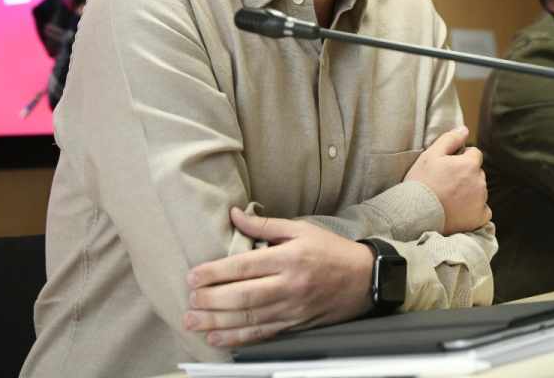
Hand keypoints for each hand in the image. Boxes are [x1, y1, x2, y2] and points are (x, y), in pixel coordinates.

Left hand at [183, 207, 373, 347]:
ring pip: (250, 318)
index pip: (246, 266)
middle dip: (211, 301)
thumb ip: (265, 224)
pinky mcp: (295, 325)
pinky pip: (262, 334)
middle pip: (244, 296)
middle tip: (189, 303)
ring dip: (217, 323)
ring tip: (193, 322)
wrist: (364, 279)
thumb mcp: (301, 229)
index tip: (193, 277)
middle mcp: (290, 285)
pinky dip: (238, 338)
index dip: (216, 273)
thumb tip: (234, 214)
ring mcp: (292, 308)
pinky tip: (217, 338)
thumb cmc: (331, 250)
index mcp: (290, 257)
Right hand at [404, 126, 489, 233]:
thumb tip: (465, 129)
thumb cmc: (421, 182)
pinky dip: (474, 211)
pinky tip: (459, 211)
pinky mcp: (479, 218)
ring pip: (479, 191)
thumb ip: (450, 139)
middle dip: (466, 175)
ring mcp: (480, 201)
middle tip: (446, 184)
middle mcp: (479, 182)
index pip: (474, 154)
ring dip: (470, 192)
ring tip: (449, 198)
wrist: (415, 214)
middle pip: (477, 173)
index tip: (448, 168)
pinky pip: (483, 211)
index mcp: (470, 164)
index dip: (461, 158)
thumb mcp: (431, 155)